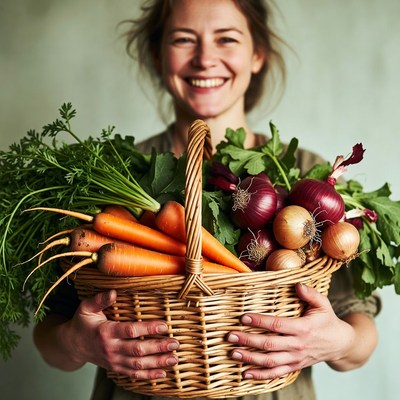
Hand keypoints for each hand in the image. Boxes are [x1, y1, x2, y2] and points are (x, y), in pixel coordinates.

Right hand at [65, 290, 178, 378]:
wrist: (72, 345)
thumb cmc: (82, 322)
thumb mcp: (86, 308)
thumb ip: (99, 300)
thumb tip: (113, 292)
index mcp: (105, 332)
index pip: (130, 331)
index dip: (148, 328)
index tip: (164, 325)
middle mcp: (111, 348)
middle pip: (138, 350)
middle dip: (158, 347)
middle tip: (175, 343)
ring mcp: (113, 361)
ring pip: (138, 365)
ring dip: (157, 363)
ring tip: (174, 359)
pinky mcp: (116, 368)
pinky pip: (133, 374)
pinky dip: (148, 375)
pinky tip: (162, 373)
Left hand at [226, 283, 355, 379]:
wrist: (340, 344)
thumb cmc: (328, 321)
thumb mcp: (323, 304)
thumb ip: (310, 294)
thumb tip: (298, 284)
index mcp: (303, 328)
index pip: (277, 325)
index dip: (259, 322)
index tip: (243, 317)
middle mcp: (298, 345)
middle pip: (269, 344)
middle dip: (248, 340)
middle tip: (230, 336)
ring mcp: (296, 359)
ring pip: (270, 361)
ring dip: (250, 358)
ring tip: (233, 353)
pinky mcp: (294, 367)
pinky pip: (276, 373)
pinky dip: (260, 376)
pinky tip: (245, 373)